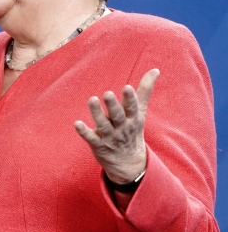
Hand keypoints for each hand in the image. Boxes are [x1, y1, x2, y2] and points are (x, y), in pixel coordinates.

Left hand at [74, 69, 158, 184]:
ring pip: (103, 125)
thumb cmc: (132, 130)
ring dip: (97, 113)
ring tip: (91, 99)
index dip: (130, 98)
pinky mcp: (98, 145)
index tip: (127, 87)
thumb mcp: (140, 112)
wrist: (128, 162)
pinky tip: (76, 123)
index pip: (132, 107)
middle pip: (117, 115)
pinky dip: (84, 131)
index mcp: (133, 118)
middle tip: (107, 93)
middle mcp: (122, 127)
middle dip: (113, 105)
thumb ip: (144, 91)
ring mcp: (109, 137)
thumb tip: (155, 70)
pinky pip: (90, 138)